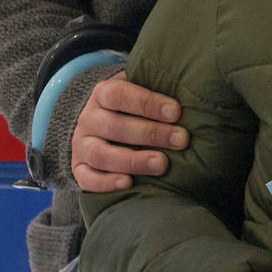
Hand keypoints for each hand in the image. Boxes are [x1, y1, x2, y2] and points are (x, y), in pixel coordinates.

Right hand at [71, 74, 188, 191]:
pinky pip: (86, 179)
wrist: (102, 122)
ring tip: (162, 164)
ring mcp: (81, 146)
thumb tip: (192, 92)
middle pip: (115, 126)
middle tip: (181, 140)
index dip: (148, 103)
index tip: (176, 111)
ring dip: (133, 160)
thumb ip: (157, 88)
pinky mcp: (79, 169)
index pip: (119, 95)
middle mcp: (88, 119)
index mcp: (102, 93)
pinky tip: (129, 184)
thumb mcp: (140, 90)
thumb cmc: (134, 106)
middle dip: (151, 133)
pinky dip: (106, 183)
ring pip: (101, 154)